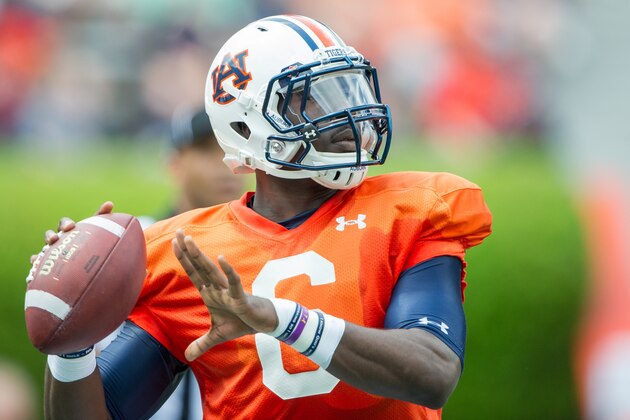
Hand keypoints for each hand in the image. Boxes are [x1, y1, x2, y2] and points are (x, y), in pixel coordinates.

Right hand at [28, 202, 114, 283]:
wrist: (87, 263)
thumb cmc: (91, 242)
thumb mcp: (98, 230)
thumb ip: (102, 218)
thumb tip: (109, 203)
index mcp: (69, 231)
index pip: (65, 224)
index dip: (66, 224)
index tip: (71, 226)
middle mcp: (58, 240)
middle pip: (50, 234)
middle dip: (50, 235)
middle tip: (56, 239)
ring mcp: (51, 251)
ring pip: (43, 248)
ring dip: (44, 248)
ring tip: (49, 251)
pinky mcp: (47, 263)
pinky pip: (37, 261)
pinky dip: (35, 259)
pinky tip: (35, 260)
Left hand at [172, 229, 277, 360]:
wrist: (264, 323)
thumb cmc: (242, 321)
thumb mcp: (217, 335)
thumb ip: (202, 343)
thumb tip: (187, 356)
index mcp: (210, 292)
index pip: (193, 272)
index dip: (183, 259)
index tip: (174, 242)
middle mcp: (217, 288)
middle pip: (199, 267)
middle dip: (188, 250)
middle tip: (178, 233)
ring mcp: (228, 291)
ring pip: (212, 271)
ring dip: (200, 256)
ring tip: (190, 241)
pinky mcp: (241, 298)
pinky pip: (233, 282)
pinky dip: (228, 271)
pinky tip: (221, 258)